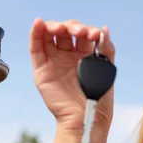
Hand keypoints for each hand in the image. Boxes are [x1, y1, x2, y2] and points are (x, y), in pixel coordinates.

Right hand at [30, 18, 115, 140]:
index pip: (82, 35)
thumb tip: (105, 29)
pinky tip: (39, 24)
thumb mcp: (106, 71)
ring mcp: (54, 62)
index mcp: (84, 56)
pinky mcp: (42, 70)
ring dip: (54, 26)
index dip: (88, 30)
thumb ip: (106, 50)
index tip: (95, 34)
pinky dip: (36, 33)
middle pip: (65, 32)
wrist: (85, 118)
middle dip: (72, 27)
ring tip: (61, 28)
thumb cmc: (98, 99)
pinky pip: (36, 48)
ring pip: (49, 36)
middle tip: (80, 32)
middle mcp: (68, 56)